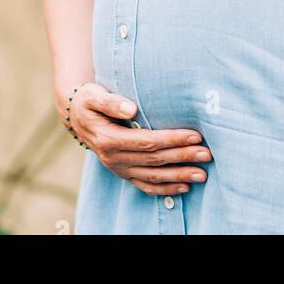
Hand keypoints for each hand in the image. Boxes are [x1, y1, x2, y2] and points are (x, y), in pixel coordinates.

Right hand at [54, 81, 212, 194]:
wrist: (75, 116)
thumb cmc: (88, 100)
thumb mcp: (93, 95)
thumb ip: (111, 102)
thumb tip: (131, 109)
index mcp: (109, 139)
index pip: (147, 142)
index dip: (172, 139)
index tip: (195, 135)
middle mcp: (114, 158)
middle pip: (155, 160)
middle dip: (183, 157)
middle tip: (207, 154)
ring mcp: (118, 169)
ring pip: (153, 176)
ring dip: (179, 176)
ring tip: (202, 174)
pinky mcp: (123, 173)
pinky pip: (145, 186)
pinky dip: (165, 189)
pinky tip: (184, 187)